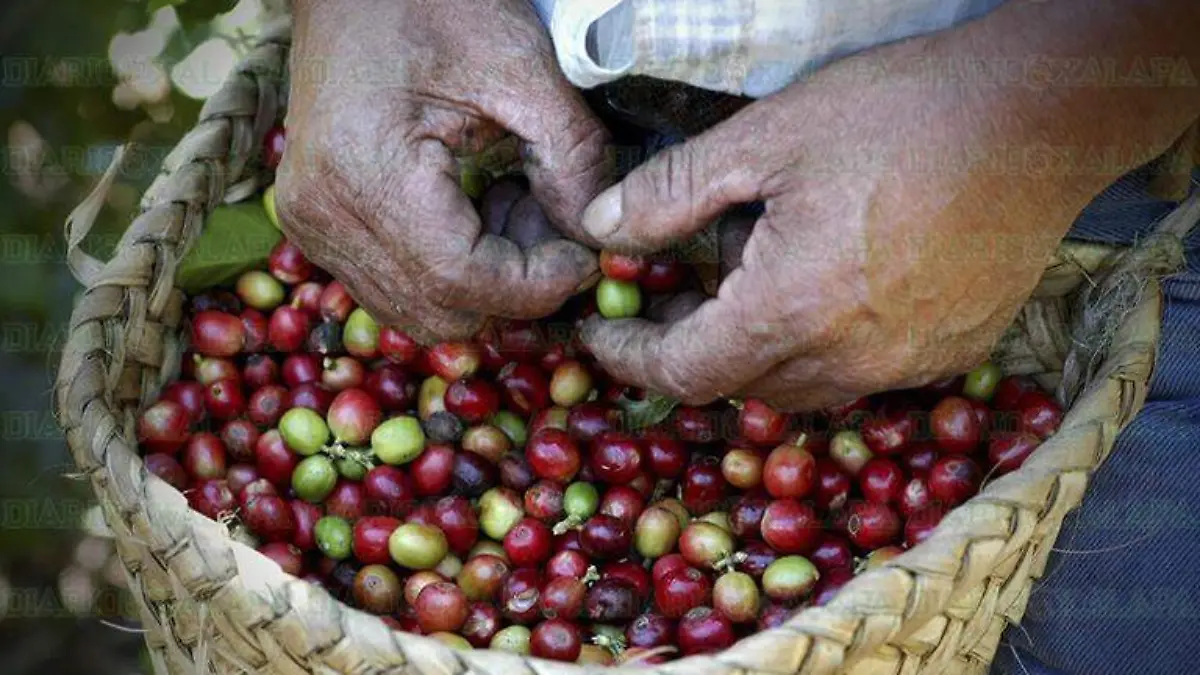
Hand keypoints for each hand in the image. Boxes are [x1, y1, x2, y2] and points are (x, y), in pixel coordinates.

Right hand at [275, 0, 608, 341]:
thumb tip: (596, 236)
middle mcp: (323, 216)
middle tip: (553, 226)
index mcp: (365, 171)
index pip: (459, 280)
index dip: (535, 286)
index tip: (585, 258)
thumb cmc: (432, 4)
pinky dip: (450, 270)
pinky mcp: (317, 227)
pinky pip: (396, 285)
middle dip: (513, 287)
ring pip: (418, 310)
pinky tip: (477, 211)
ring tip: (515, 209)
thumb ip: (570, 155)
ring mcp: (311, 227)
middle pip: (439, 310)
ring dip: (484, 283)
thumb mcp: (520, 66)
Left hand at [577, 0, 1199, 409]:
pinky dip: (821, 348)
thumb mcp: (766, 139)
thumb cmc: (900, 117)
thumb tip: (600, 229)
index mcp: (791, 312)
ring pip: (799, 387)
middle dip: (691, 350)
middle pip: (738, 386)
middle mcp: (848, 361)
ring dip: (756, 352)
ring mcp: (906, 367)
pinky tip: (828, 289)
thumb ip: (671, 194)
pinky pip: (860, 375)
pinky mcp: (950, 357)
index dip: (630, 360)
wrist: (1040, 117)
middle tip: (673, 297)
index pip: (684, 372)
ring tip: (751, 282)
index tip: (602, 338)